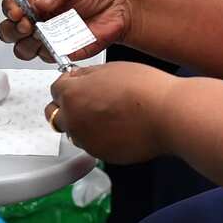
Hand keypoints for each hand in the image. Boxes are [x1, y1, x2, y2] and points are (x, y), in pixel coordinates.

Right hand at [0, 0, 132, 62]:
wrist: (120, 6)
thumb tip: (40, 2)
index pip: (11, 5)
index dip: (11, 9)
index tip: (18, 11)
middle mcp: (37, 19)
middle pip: (9, 31)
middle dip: (13, 30)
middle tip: (28, 25)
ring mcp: (47, 37)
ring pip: (22, 49)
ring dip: (27, 44)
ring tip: (42, 35)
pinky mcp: (61, 52)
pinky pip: (46, 57)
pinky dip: (50, 52)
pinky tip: (60, 42)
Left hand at [46, 63, 177, 162]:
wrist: (166, 115)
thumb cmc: (143, 89)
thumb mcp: (109, 68)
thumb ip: (86, 75)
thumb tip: (76, 78)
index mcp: (71, 96)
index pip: (55, 89)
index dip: (68, 83)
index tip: (78, 82)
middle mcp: (73, 121)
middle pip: (57, 114)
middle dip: (67, 106)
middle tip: (86, 99)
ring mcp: (86, 141)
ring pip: (74, 131)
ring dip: (82, 123)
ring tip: (106, 113)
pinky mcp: (101, 154)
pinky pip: (92, 143)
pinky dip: (99, 136)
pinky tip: (116, 126)